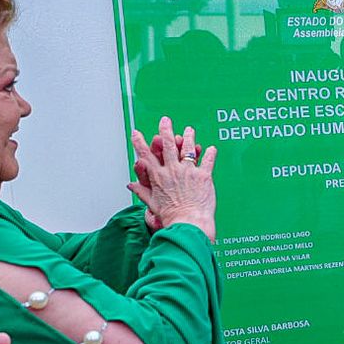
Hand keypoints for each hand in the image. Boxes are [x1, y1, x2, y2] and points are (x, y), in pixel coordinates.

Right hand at [129, 116, 216, 240]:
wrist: (188, 223)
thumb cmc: (171, 217)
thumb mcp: (152, 204)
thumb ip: (142, 192)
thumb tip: (131, 185)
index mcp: (158, 177)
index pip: (146, 156)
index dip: (140, 143)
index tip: (136, 133)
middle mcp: (172, 171)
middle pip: (167, 146)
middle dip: (165, 130)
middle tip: (165, 120)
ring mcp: (188, 172)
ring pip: (187, 149)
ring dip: (188, 137)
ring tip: (189, 130)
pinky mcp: (204, 176)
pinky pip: (208, 161)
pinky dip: (210, 153)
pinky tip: (212, 148)